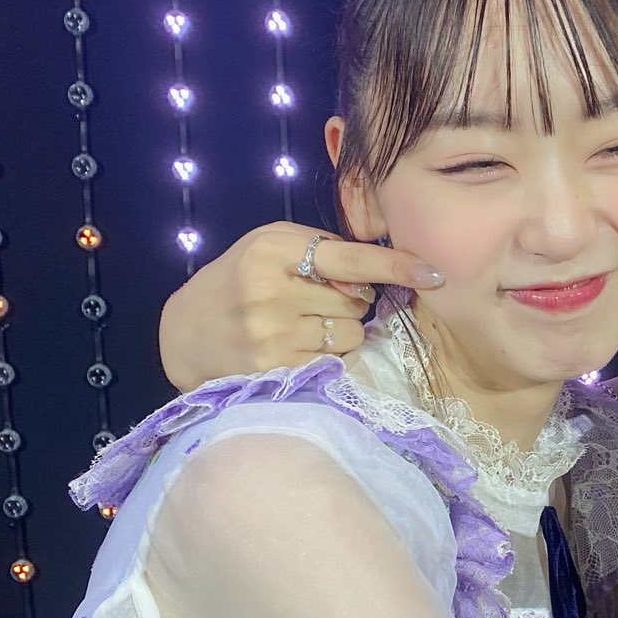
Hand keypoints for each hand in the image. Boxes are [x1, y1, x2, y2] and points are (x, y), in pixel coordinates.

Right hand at [158, 221, 442, 391]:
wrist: (184, 332)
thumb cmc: (238, 281)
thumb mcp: (268, 247)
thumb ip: (320, 250)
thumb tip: (371, 277)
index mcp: (273, 251)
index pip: (349, 258)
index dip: (396, 266)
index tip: (433, 273)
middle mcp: (272, 292)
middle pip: (357, 302)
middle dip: (350, 302)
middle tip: (313, 302)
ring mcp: (272, 335)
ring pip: (349, 335)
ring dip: (339, 331)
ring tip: (300, 326)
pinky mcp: (275, 370)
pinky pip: (332, 361)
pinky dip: (324, 355)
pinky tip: (293, 348)